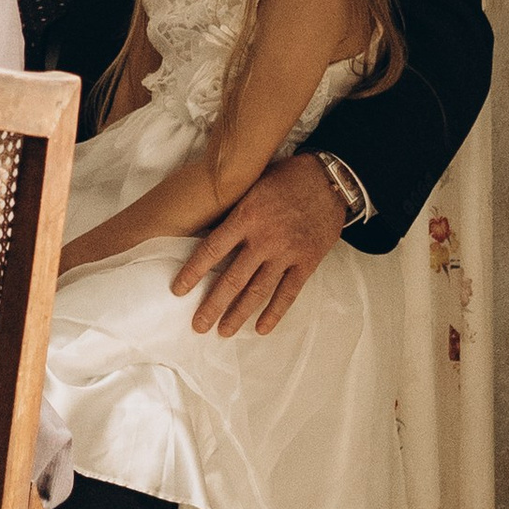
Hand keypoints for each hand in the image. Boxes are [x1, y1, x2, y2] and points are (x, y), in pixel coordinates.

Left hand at [170, 152, 348, 336]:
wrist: (330, 179)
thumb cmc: (286, 177)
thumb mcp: (252, 183)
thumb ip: (233, 207)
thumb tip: (203, 224)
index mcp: (246, 216)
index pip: (212, 250)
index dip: (193, 272)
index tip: (178, 290)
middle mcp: (264, 238)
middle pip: (232, 279)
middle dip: (213, 305)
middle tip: (198, 325)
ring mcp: (287, 252)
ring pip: (258, 291)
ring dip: (239, 314)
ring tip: (224, 331)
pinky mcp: (307, 262)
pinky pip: (289, 293)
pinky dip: (275, 313)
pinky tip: (261, 328)